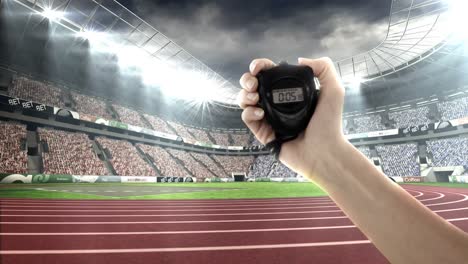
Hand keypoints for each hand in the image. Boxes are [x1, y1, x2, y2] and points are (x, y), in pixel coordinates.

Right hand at [238, 57, 346, 179]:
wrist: (324, 152)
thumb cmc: (330, 124)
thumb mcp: (334, 90)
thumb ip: (323, 68)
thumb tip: (300, 59)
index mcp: (290, 91)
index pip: (270, 74)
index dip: (260, 67)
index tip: (258, 67)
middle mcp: (277, 103)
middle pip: (252, 85)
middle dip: (247, 80)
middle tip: (253, 84)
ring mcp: (269, 118)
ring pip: (245, 100)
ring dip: (244, 95)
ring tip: (254, 98)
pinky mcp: (263, 133)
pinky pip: (247, 118)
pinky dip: (248, 112)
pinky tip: (260, 113)